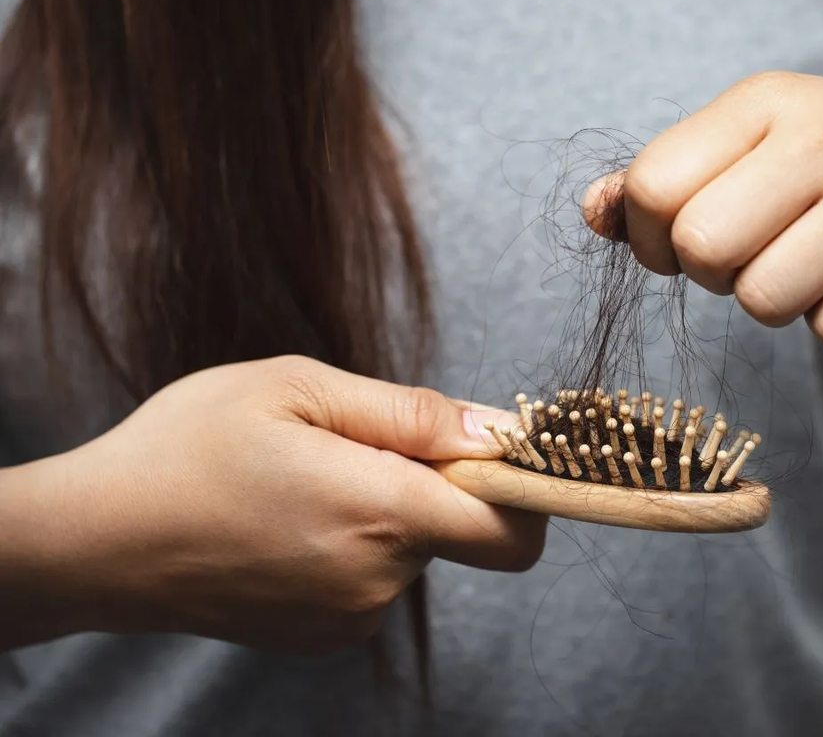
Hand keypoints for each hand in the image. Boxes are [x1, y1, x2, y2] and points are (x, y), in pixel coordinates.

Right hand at [2, 356, 543, 652]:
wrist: (96, 541)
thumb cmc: (189, 447)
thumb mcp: (299, 389)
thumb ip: (411, 413)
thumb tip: (498, 430)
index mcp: (381, 512)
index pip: (514, 529)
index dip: (523, 487)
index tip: (491, 451)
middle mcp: (378, 580)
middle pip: (460, 529)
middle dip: (430, 482)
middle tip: (349, 445)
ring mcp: (350, 618)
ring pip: (412, 550)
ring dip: (384, 511)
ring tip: (303, 481)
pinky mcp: (323, 636)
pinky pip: (374, 578)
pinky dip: (354, 545)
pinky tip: (289, 521)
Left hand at [585, 71, 822, 350]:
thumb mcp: (754, 148)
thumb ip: (664, 180)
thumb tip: (594, 213)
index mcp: (766, 100)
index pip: (653, 186)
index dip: (653, 239)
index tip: (688, 242)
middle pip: (702, 248)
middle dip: (716, 274)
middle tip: (757, 256)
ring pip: (766, 300)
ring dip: (778, 303)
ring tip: (818, 264)